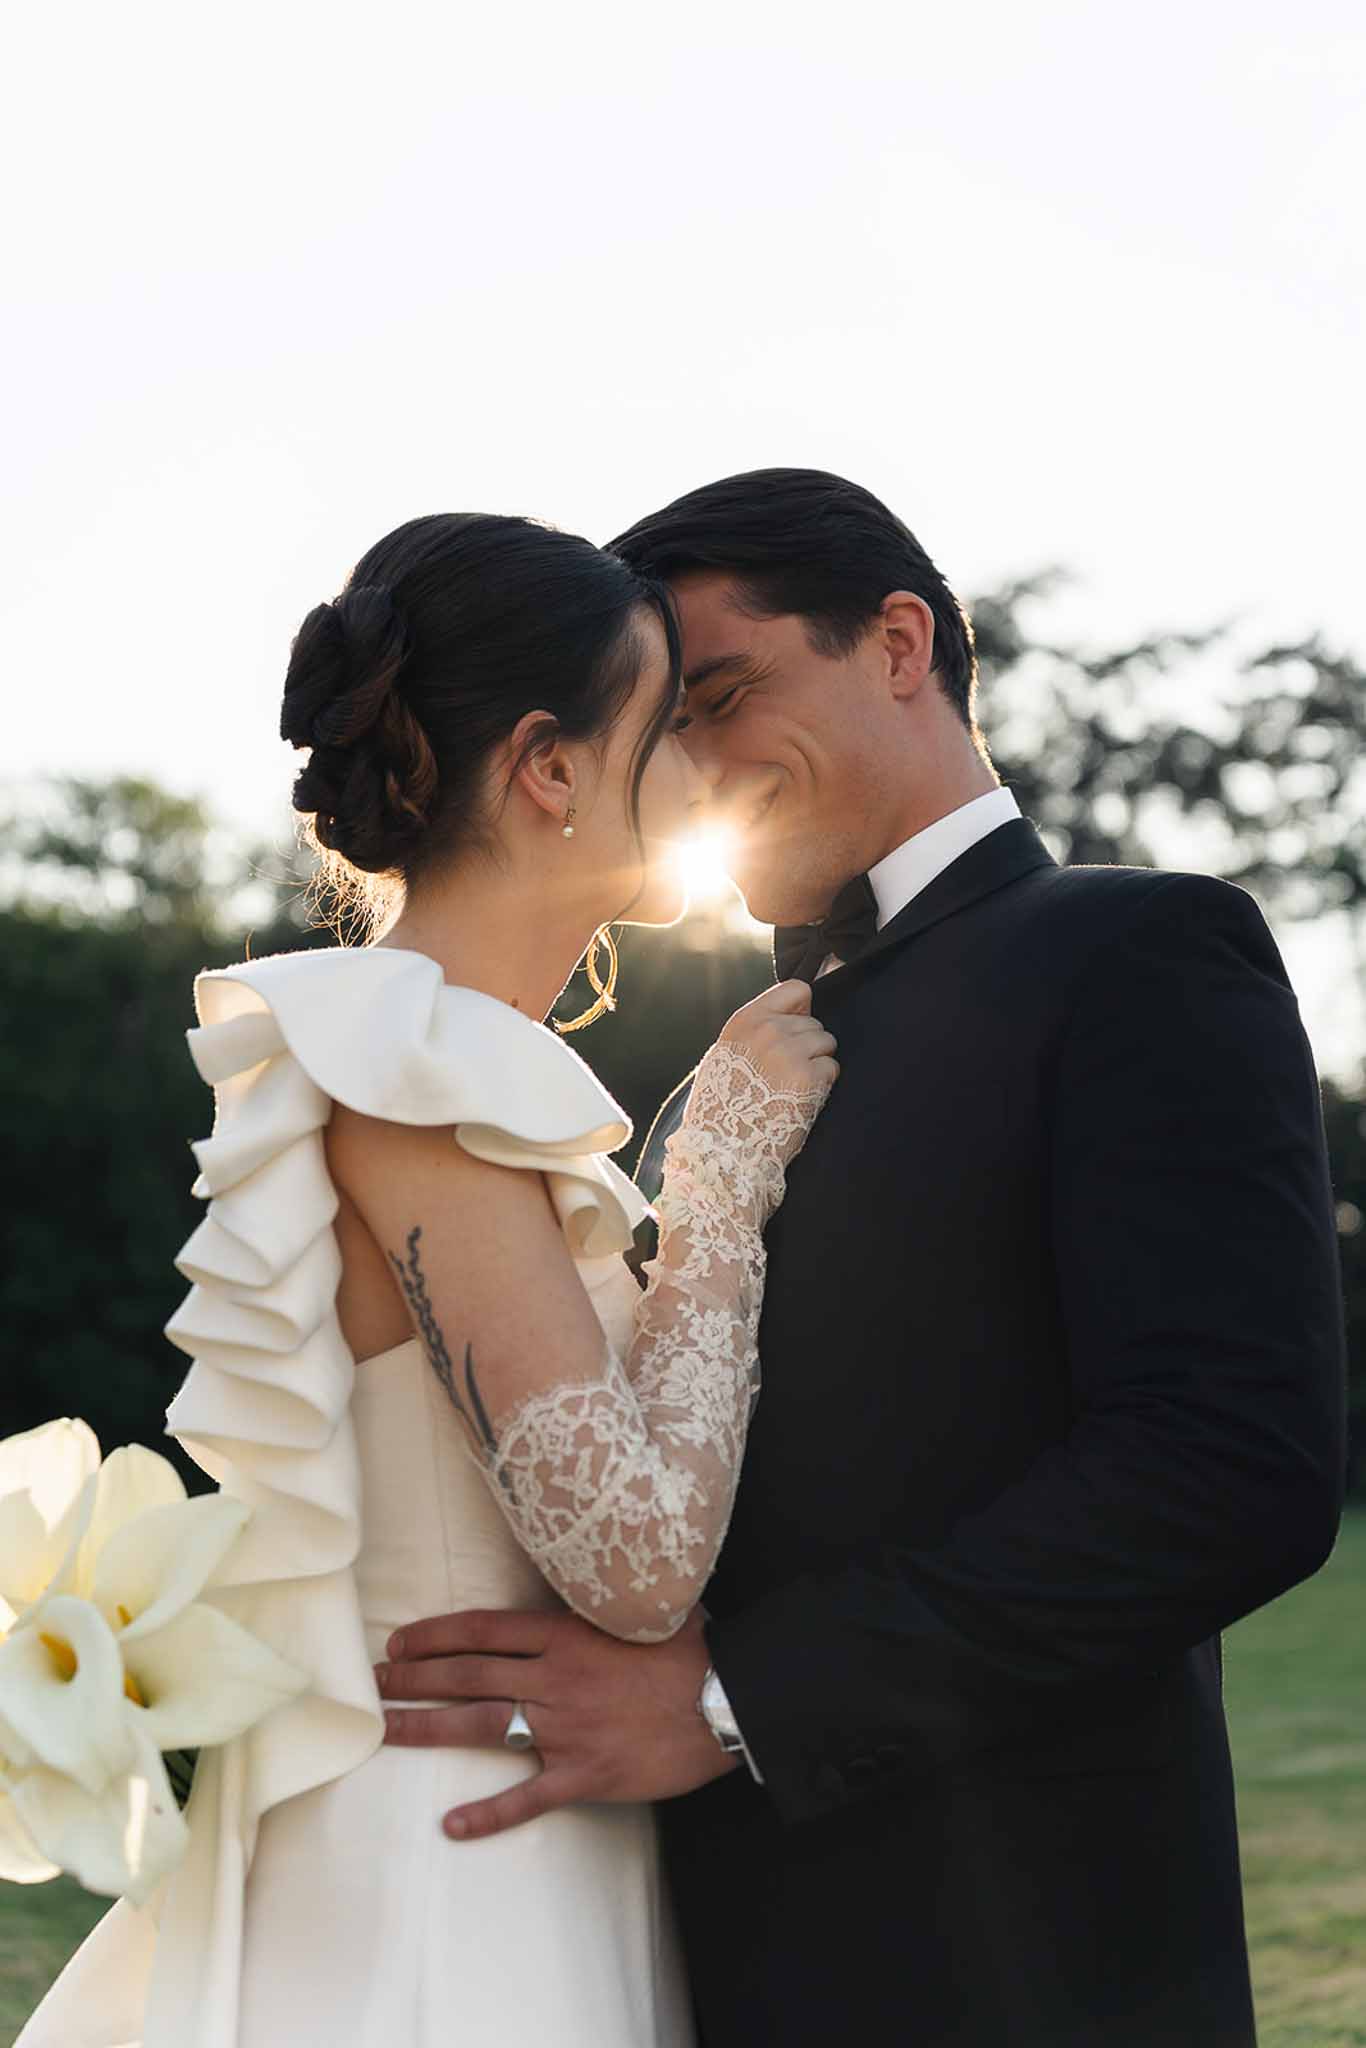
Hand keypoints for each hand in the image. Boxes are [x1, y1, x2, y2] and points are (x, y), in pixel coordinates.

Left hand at [375, 1606, 735, 1839]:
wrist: (729, 1699)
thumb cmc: (693, 1648)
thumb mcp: (641, 1606)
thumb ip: (602, 1596)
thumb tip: (584, 1571)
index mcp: (565, 1633)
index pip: (482, 1630)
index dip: (435, 1636)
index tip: (400, 1642)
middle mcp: (555, 1677)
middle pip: (467, 1674)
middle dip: (413, 1678)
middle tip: (372, 1683)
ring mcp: (566, 1728)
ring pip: (480, 1726)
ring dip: (426, 1728)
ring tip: (384, 1730)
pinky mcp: (585, 1773)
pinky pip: (528, 1797)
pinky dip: (489, 1813)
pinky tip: (452, 1825)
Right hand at [717, 979, 838, 1098]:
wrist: (725, 1146)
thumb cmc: (722, 1105)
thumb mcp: (725, 1054)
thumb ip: (754, 1031)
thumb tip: (787, 1017)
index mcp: (746, 1021)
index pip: (795, 989)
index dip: (801, 1008)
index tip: (796, 1026)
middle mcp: (769, 1030)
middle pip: (814, 1022)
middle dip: (808, 1044)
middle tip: (788, 1071)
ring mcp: (790, 1052)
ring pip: (827, 1042)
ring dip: (818, 1062)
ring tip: (794, 1084)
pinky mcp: (809, 1077)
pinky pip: (832, 1067)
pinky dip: (823, 1083)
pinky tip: (802, 1096)